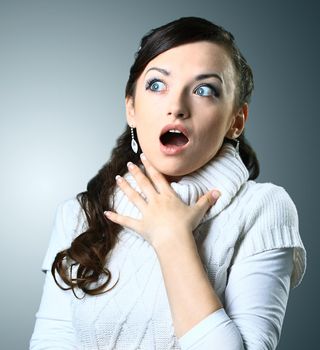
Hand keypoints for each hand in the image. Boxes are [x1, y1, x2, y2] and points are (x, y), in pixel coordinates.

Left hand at [104, 154, 219, 248]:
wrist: (175, 240)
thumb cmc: (186, 226)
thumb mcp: (198, 211)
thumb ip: (206, 200)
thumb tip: (218, 192)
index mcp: (167, 196)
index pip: (158, 178)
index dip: (150, 166)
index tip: (143, 157)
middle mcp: (155, 201)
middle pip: (144, 184)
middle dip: (136, 173)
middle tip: (128, 164)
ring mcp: (146, 213)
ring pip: (133, 197)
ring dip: (125, 187)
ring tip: (118, 179)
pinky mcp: (140, 225)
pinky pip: (126, 220)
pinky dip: (116, 217)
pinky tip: (106, 212)